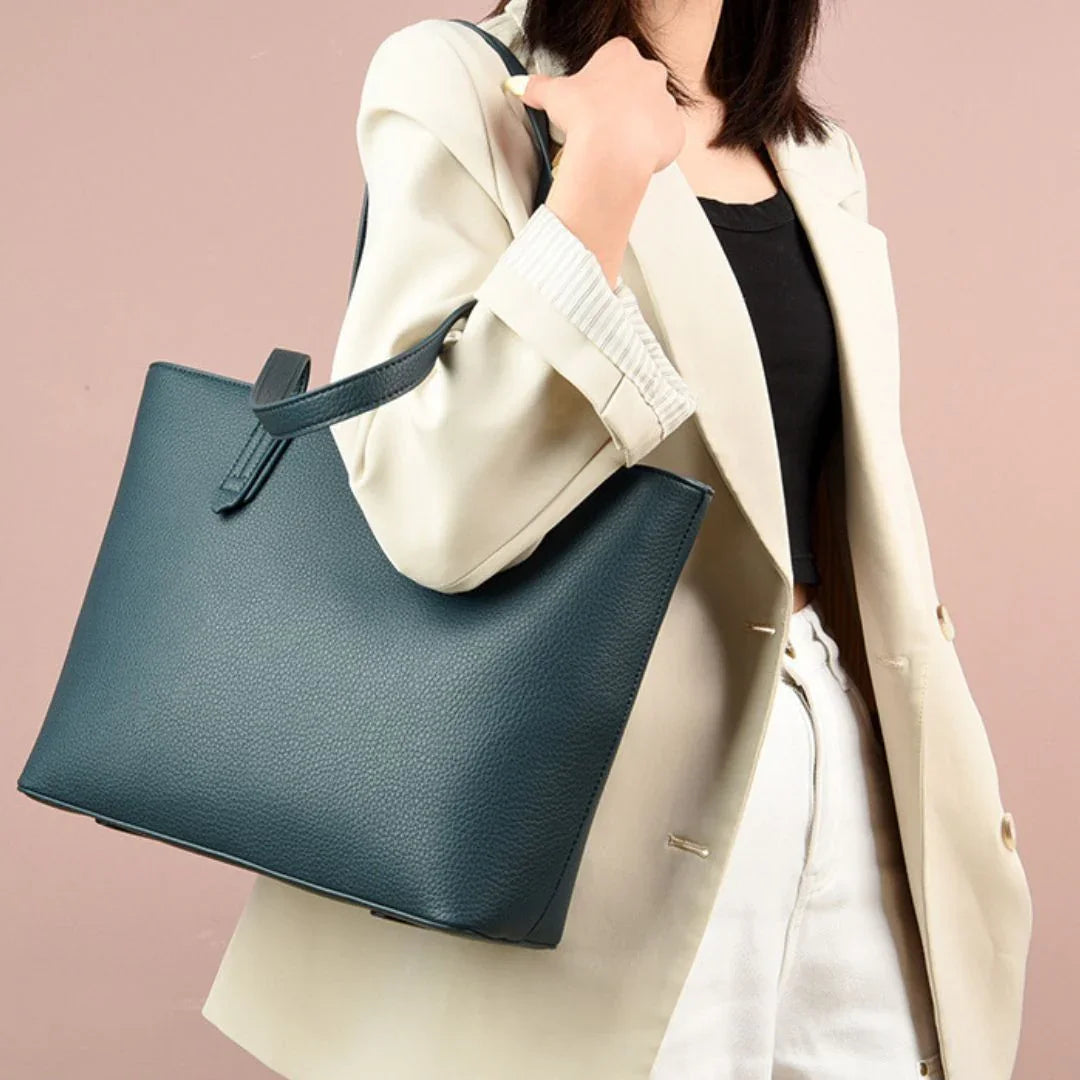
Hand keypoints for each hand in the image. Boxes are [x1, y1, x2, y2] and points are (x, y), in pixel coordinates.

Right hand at [503, 36, 684, 176]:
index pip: (614, 59)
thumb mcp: (552, 95)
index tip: (590, 99)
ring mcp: (666, 103)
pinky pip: (664, 139)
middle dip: (622, 102)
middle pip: (637, 84)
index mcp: (622, 54)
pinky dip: (651, 148)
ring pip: (652, 112)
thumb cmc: (585, 116)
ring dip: (637, 126)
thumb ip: (536, 87)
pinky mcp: (674, 132)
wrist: (611, 151)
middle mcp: (650, 73)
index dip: (600, 81)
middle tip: (602, 123)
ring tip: (615, 144)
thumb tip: (518, 86)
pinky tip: (631, 157)